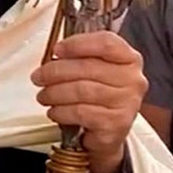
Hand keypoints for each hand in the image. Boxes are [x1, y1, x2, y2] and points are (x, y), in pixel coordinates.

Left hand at [31, 32, 146, 172]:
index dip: (78, 44)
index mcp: (129, 59)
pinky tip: (54, 111)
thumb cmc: (99, 96)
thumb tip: (54, 56)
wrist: (108, 130)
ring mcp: (127, 103)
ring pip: (81, 91)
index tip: (57, 49)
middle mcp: (133, 80)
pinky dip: (61, 111)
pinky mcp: (116, 124)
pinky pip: (80, 113)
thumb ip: (80, 58)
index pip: (106, 43)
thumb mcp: (95, 70)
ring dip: (54, 93)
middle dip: (55, 71)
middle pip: (88, 67)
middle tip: (38, 77)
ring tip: (44, 96)